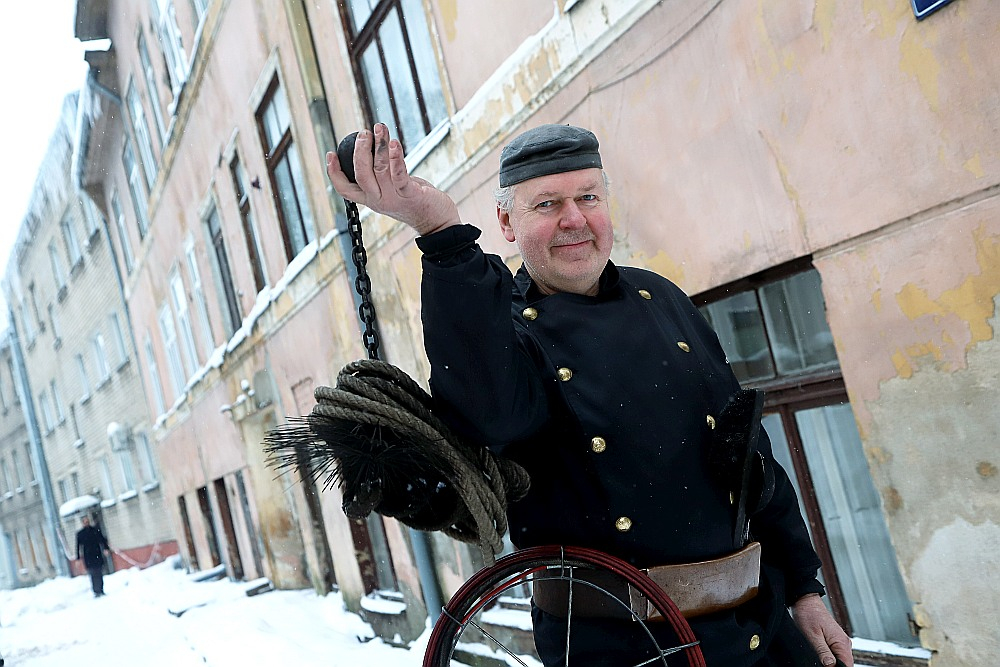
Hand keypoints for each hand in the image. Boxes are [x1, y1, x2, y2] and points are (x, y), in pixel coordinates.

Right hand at [326, 123, 460, 236]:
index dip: (334, 172)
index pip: (344, 188)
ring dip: (379, 145)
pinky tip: (394, 143)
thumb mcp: (391, 189)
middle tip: (363, 132)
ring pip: (379, 168)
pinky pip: (399, 174)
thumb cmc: (414, 200)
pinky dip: (396, 157)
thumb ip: (381, 176)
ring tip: (380, 128)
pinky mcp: (410, 194)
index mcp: (370, 199)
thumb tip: (373, 149)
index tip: (331, 153)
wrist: (436, 222)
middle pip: (360, 173)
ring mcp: (393, 197)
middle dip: (359, 150)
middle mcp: (378, 199)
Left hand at [791, 594, 852, 665]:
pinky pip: (835, 653)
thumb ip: (823, 651)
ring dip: (832, 662)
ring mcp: (840, 641)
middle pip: (844, 663)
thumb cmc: (808, 615)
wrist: (805, 601)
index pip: (847, 665)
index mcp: (842, 642)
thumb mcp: (813, 636)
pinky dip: (829, 657)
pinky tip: (821, 655)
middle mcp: (844, 642)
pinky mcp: (834, 640)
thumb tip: (831, 665)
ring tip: (820, 657)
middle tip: (821, 662)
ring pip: (840, 659)